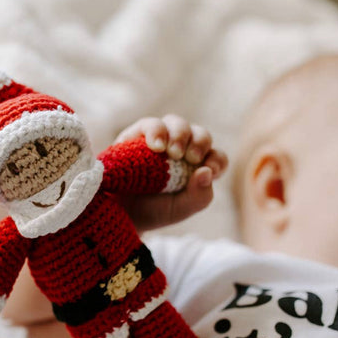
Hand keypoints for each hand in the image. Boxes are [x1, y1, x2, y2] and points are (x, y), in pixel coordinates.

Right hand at [114, 115, 227, 231]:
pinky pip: (151, 124)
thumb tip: (206, 171)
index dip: (217, 160)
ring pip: (177, 123)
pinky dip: (156, 131)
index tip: (210, 169)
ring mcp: (161, 140)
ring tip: (172, 152)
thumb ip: (200, 195)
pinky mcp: (138, 135)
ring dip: (179, 134)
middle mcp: (182, 150)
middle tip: (191, 158)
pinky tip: (156, 146)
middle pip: (200, 134)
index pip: (216, 156)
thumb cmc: (154, 211)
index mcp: (197, 167)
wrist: (121, 214)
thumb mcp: (180, 209)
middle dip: (199, 143)